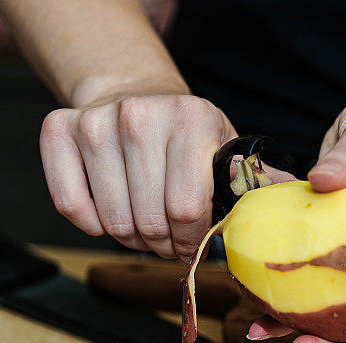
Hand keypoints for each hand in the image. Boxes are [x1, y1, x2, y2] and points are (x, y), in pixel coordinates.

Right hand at [41, 93, 236, 260]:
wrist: (136, 96)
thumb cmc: (185, 133)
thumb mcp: (226, 148)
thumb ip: (253, 179)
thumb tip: (287, 197)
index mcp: (191, 118)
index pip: (186, 209)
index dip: (191, 238)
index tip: (193, 240)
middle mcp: (139, 114)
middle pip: (150, 221)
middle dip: (164, 244)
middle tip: (169, 239)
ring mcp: (95, 121)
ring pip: (113, 221)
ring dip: (131, 238)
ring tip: (145, 224)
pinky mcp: (58, 129)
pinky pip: (70, 206)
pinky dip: (93, 224)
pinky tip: (111, 212)